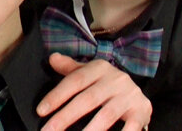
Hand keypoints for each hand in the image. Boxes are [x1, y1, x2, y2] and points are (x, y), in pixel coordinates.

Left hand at [37, 53, 151, 130]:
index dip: (57, 95)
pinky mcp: (141, 111)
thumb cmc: (106, 85)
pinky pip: (131, 125)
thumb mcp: (90, 73)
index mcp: (100, 68)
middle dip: (66, 117)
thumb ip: (71, 68)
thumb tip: (52, 58)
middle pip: (88, 99)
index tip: (41, 111)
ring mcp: (129, 95)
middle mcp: (116, 79)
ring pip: (107, 114)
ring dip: (89, 130)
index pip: (75, 80)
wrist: (138, 94)